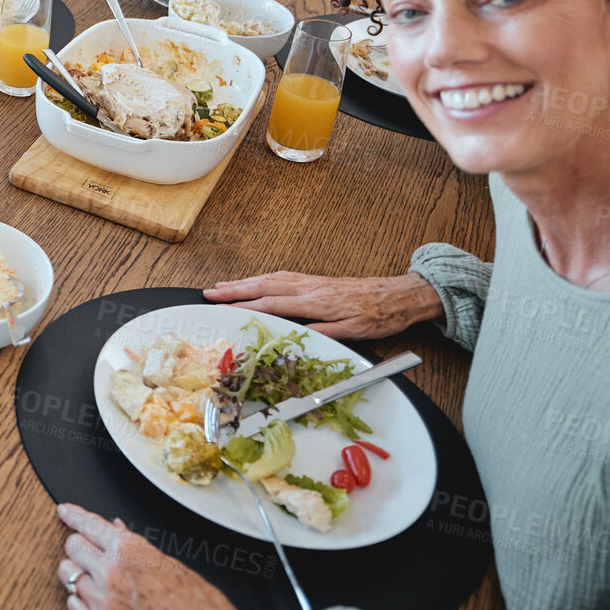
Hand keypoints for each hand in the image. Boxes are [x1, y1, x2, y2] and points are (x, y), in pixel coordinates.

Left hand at [56, 504, 257, 609]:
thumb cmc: (197, 604)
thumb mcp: (169, 564)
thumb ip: (135, 547)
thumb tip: (115, 529)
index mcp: (130, 551)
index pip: (89, 524)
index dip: (74, 515)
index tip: (65, 511)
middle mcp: (111, 573)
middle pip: (72, 546)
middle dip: (80, 546)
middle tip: (88, 550)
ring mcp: (102, 601)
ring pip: (68, 575)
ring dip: (79, 573)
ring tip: (95, 577)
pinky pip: (72, 603)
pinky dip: (80, 599)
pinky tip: (95, 599)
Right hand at [202, 271, 441, 339]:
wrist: (399, 296)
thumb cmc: (378, 316)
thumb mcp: (353, 332)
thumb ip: (321, 332)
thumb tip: (293, 333)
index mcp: (316, 301)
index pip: (272, 302)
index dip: (245, 305)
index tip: (223, 306)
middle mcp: (310, 287)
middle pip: (264, 284)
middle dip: (234, 288)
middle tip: (210, 291)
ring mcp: (312, 281)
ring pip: (271, 277)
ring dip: (245, 281)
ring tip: (223, 285)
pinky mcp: (317, 280)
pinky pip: (282, 275)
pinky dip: (263, 277)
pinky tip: (256, 280)